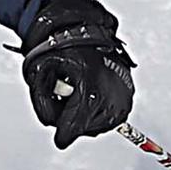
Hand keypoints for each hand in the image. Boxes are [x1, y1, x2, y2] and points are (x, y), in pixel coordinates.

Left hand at [18, 0, 133, 147]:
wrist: (88, 28)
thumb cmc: (64, 45)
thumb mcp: (41, 71)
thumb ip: (42, 103)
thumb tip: (52, 124)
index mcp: (89, 86)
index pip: (76, 125)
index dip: (65, 134)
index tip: (60, 140)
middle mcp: (110, 93)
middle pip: (86, 128)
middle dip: (72, 120)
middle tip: (65, 99)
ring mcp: (122, 96)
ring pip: (99, 125)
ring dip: (86, 117)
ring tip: (79, 93)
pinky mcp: (129, 97)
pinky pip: (111, 117)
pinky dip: (99, 110)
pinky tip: (91, 93)